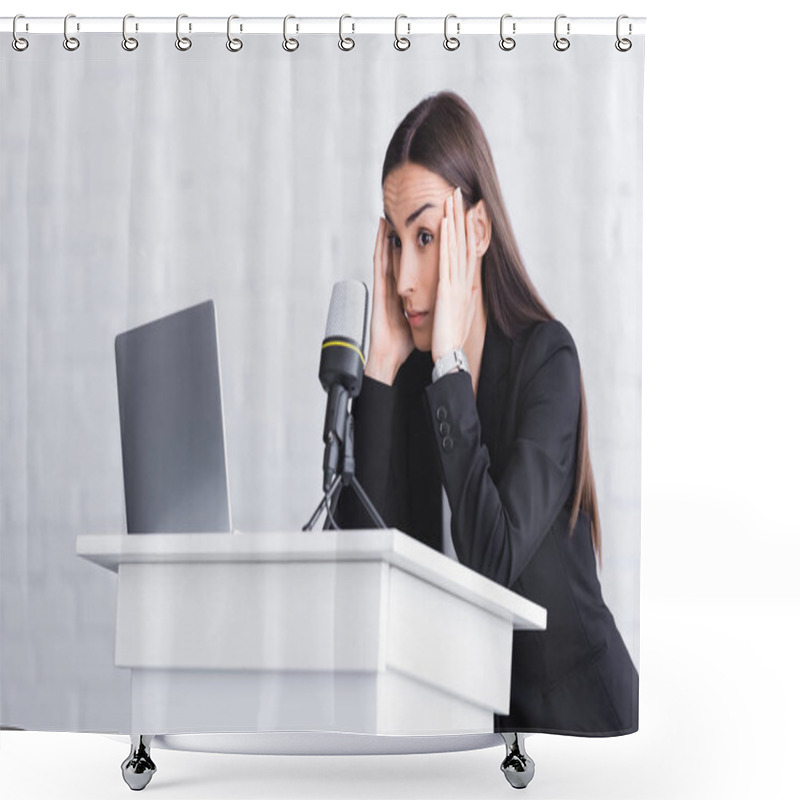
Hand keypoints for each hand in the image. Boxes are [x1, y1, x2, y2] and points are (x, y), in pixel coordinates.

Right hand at [364, 217, 413, 384]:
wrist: (388, 358)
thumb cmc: (401, 345)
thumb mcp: (421, 322)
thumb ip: (428, 311)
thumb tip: (444, 306)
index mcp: (404, 294)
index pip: (413, 265)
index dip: (417, 248)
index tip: (427, 232)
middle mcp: (393, 287)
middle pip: (399, 255)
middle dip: (403, 235)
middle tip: (410, 214)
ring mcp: (384, 286)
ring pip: (387, 253)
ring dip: (389, 233)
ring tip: (394, 212)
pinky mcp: (377, 289)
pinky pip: (379, 262)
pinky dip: (379, 245)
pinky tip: (382, 230)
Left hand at [431, 187, 479, 363]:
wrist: (450, 356)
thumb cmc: (451, 339)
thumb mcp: (459, 315)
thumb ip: (462, 299)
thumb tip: (467, 290)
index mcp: (466, 287)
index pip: (468, 252)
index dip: (468, 230)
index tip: (468, 209)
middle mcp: (465, 282)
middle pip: (466, 243)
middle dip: (463, 217)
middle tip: (460, 193)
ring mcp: (458, 284)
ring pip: (458, 246)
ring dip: (456, 220)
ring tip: (453, 197)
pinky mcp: (448, 289)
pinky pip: (448, 259)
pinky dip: (448, 240)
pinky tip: (446, 222)